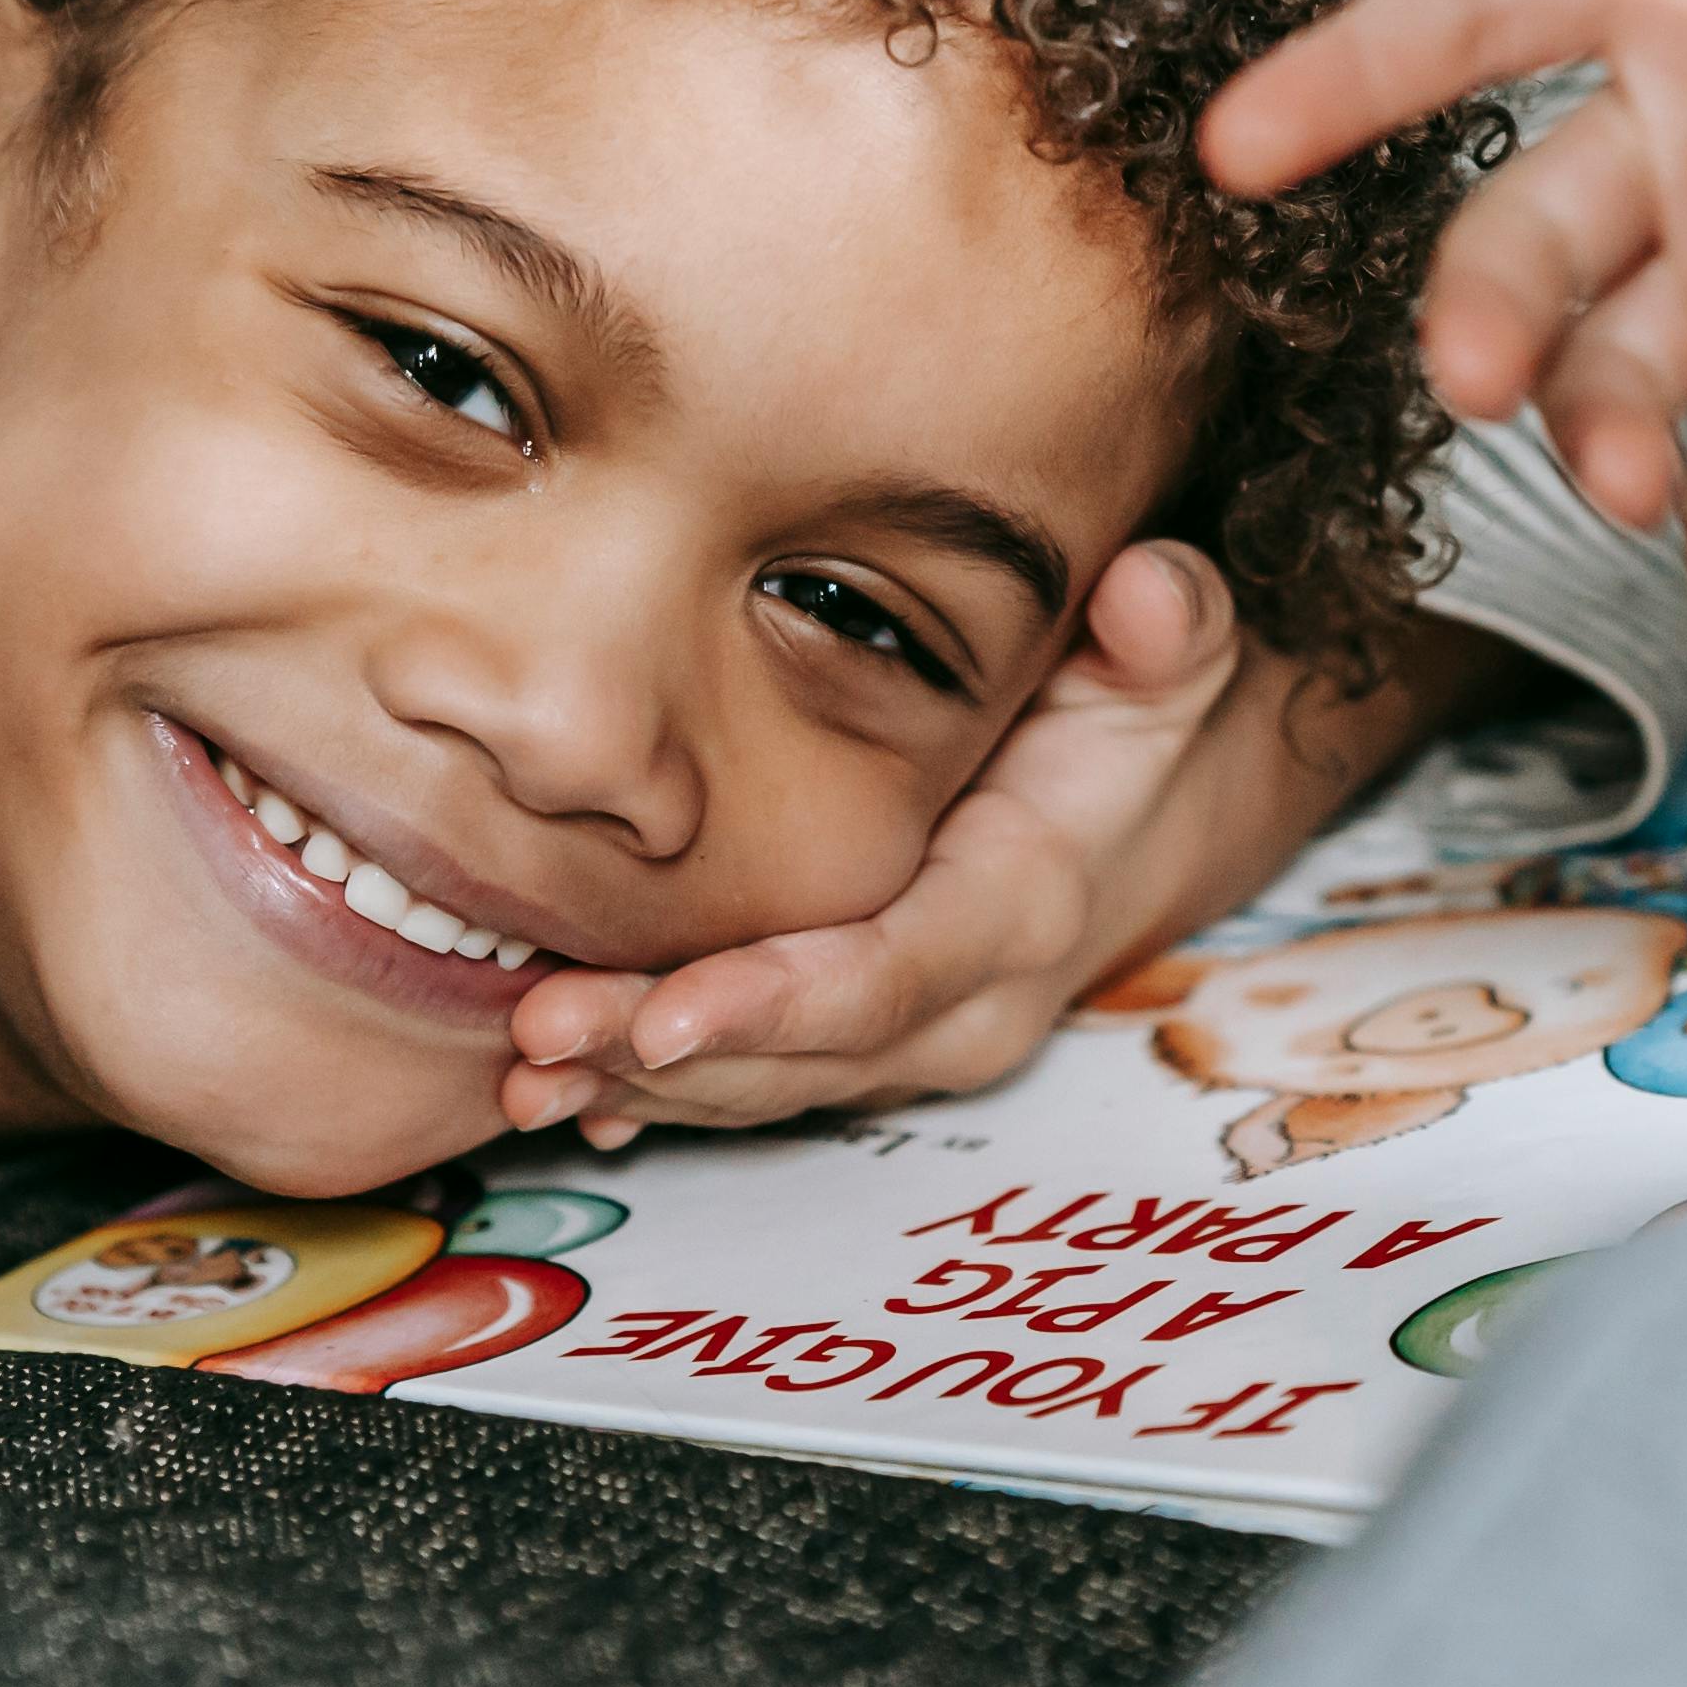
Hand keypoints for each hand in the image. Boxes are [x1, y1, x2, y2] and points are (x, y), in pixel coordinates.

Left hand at [489, 555, 1518, 1143]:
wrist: (1142, 828)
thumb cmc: (1125, 731)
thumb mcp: (1165, 671)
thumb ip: (1166, 630)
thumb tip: (1148, 592)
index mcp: (1020, 911)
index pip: (890, 973)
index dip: (779, 1005)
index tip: (670, 1017)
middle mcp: (964, 1006)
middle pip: (802, 1056)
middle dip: (668, 1058)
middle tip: (539, 1040)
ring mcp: (907, 1042)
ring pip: (763, 1086)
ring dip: (638, 1085)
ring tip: (521, 1070)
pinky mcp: (854, 1047)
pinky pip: (750, 1087)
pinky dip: (651, 1094)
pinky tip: (554, 1094)